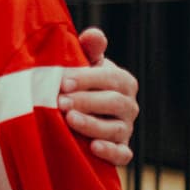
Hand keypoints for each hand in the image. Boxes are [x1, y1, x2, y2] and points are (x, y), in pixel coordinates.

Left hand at [60, 27, 138, 166]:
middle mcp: (128, 106)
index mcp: (122, 82)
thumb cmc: (77, 85)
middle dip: (86, 102)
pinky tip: (93, 148)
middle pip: (114, 103)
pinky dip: (110, 152)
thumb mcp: (82, 65)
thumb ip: (88, 50)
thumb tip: (93, 35)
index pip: (111, 78)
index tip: (63, 82)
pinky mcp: (120, 151)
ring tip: (69, 120)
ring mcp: (125, 130)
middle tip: (60, 102)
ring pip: (115, 129)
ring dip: (92, 125)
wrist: (75, 115)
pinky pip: (122, 155)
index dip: (88, 79)